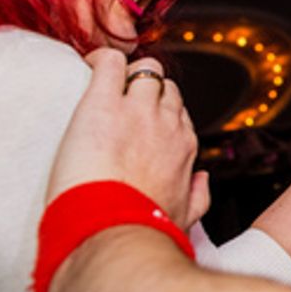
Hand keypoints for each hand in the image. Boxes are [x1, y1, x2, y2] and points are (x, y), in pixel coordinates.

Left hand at [46, 49, 207, 228]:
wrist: (114, 232)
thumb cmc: (145, 231)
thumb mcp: (185, 218)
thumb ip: (198, 197)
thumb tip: (201, 181)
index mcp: (183, 147)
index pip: (178, 115)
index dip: (159, 114)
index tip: (142, 121)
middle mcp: (166, 124)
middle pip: (164, 88)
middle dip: (146, 89)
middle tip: (121, 100)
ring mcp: (136, 109)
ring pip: (143, 70)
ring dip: (127, 73)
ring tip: (103, 83)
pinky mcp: (103, 103)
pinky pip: (109, 63)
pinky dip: (100, 59)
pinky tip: (89, 64)